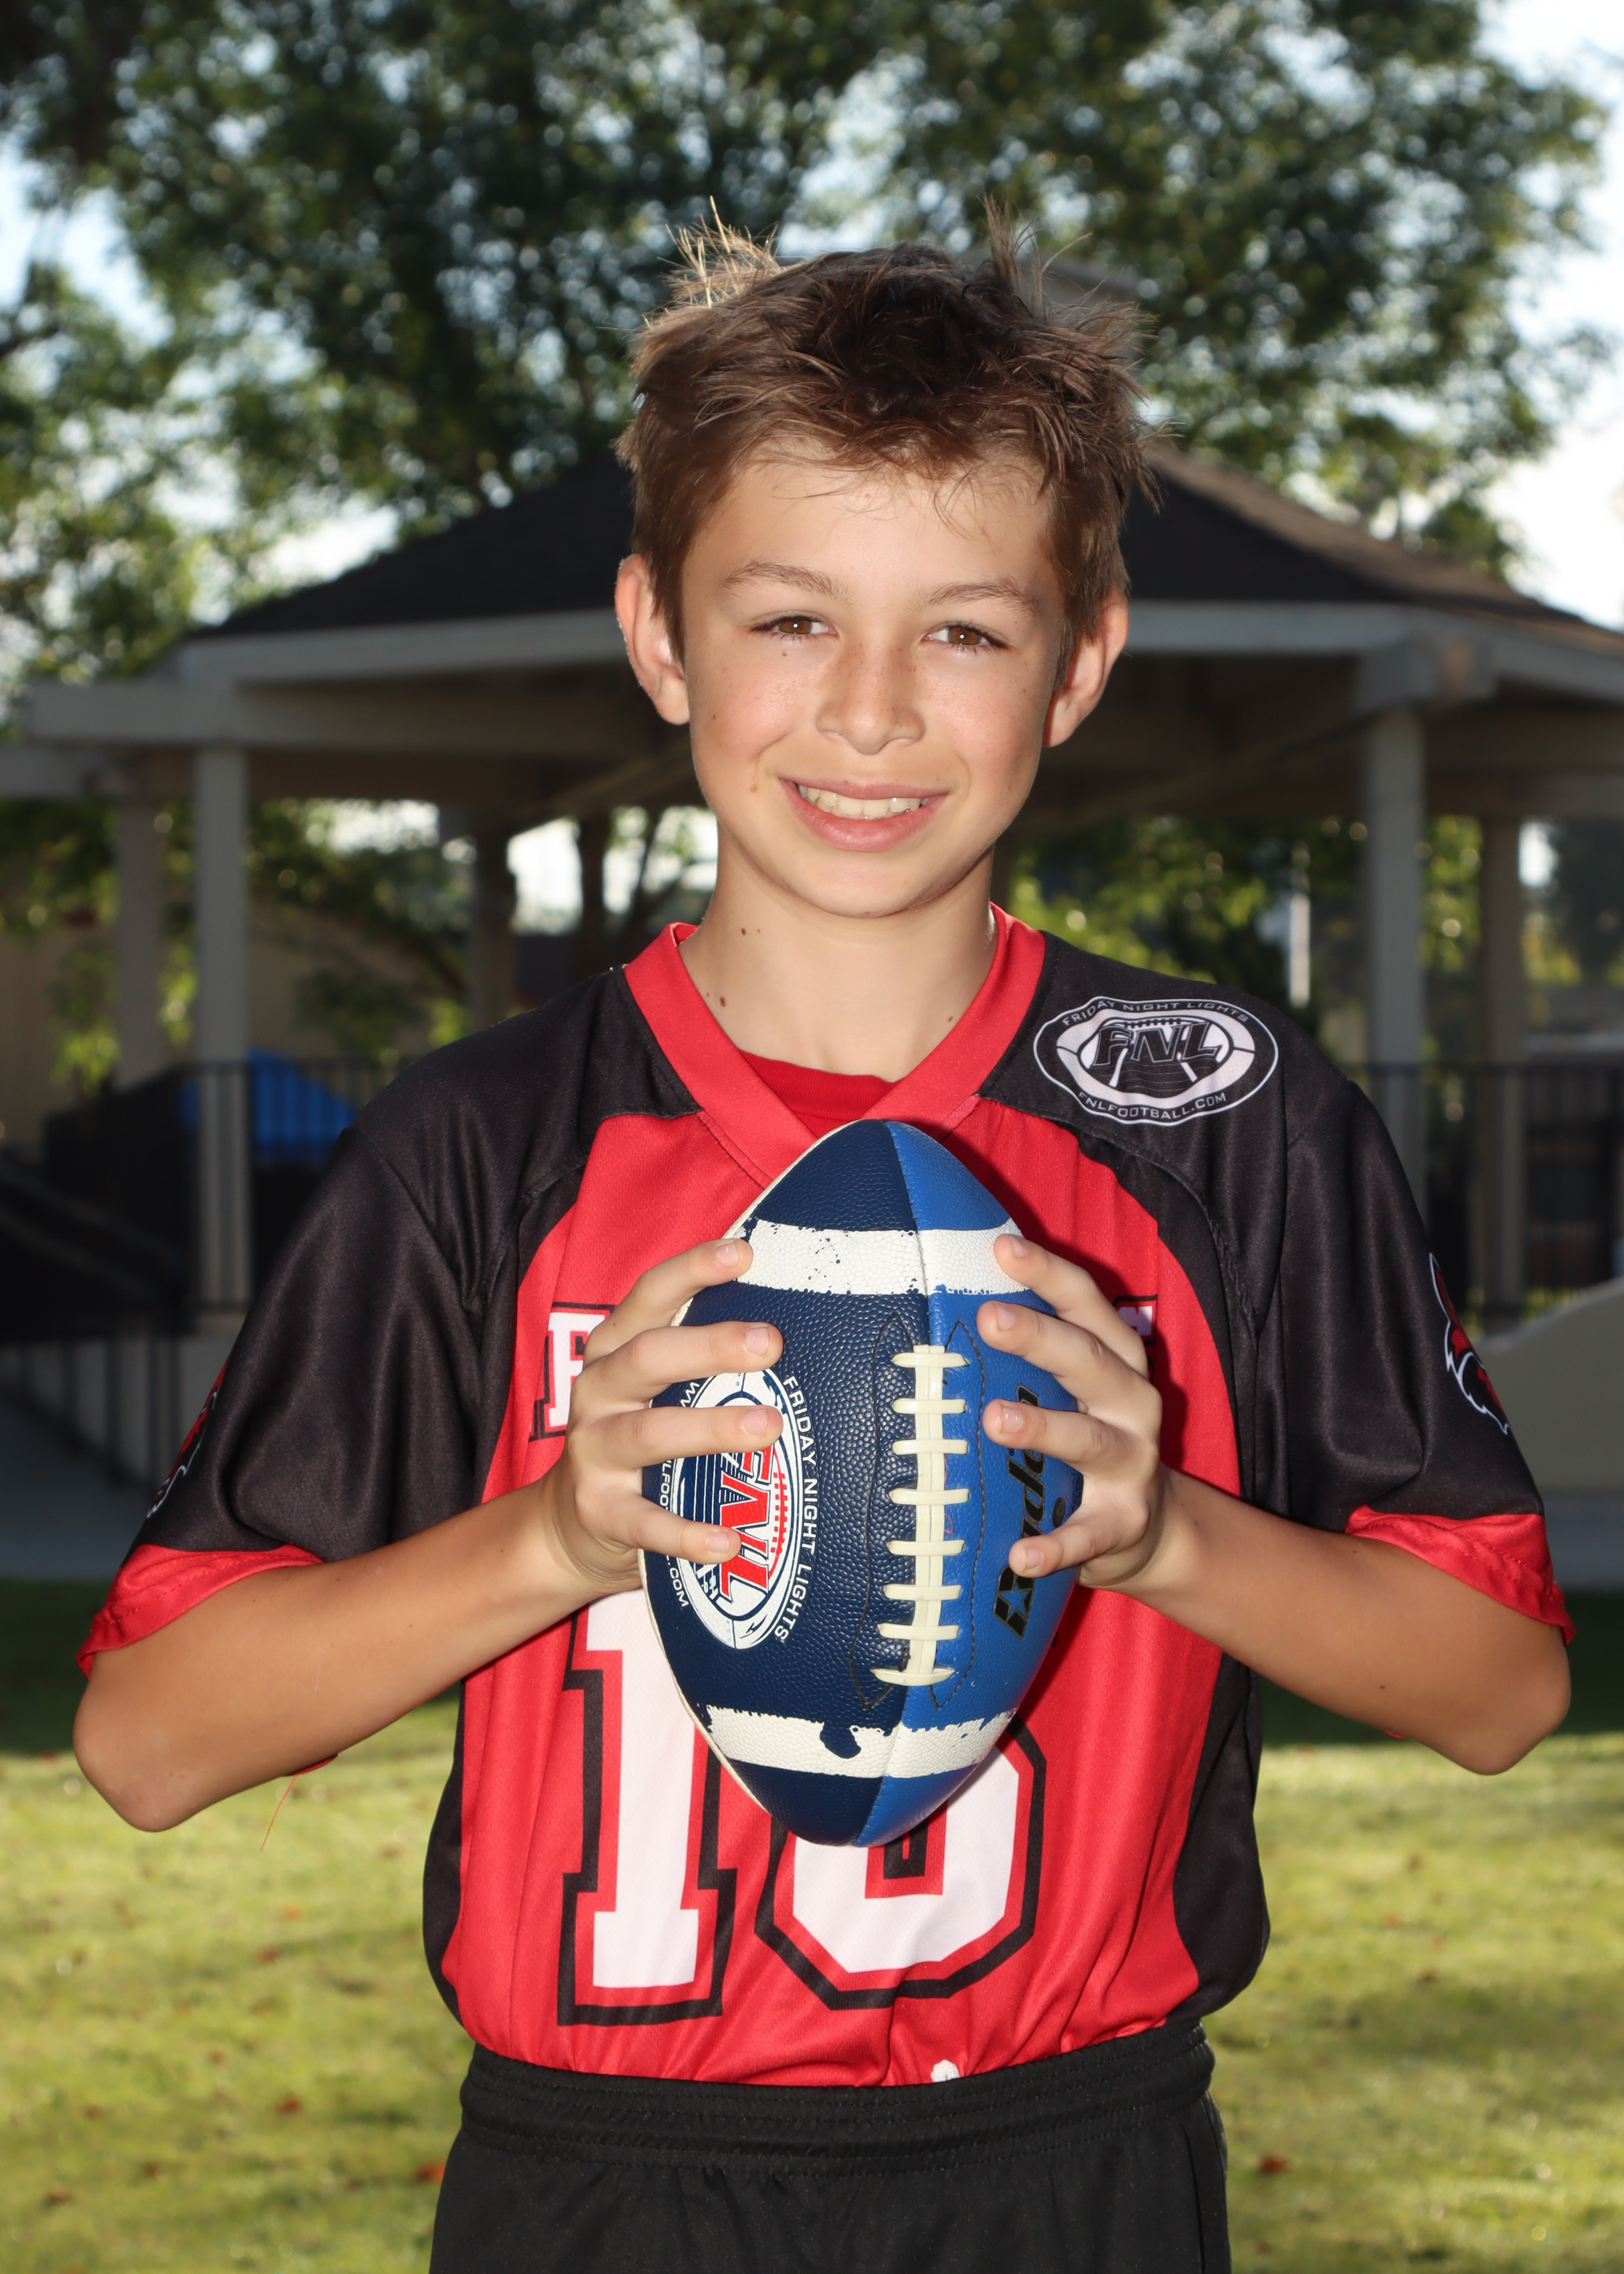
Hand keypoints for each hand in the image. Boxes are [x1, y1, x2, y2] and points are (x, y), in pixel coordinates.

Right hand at [537, 1239, 782, 1595]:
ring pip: (650, 1434)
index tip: (745, 1253)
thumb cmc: (633, 1438)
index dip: (692, 1270)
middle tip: (770, 1343)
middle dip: (710, 1346)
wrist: (565, 1525)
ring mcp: (594, 1453)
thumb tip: (787, 1327)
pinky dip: (688, 1534)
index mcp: (614, 1350)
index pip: (650, 1296)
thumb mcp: (650, 1388)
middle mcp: (599, 1393)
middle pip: (648, 1357)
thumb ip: (697, 1358)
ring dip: (710, 1429)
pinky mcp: (600, 1511)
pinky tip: (730, 1541)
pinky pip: (646, 1523)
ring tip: (768, 1426)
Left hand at [977, 1235, 1169, 1588]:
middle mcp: (1131, 1402)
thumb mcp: (1070, 1390)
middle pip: (1088, 1361)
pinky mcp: (1124, 1523)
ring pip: (1089, 1440)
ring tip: (994, 1420)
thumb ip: (1027, 1355)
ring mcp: (1133, 1464)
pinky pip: (1087, 1535)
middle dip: (1039, 1337)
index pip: (1085, 1304)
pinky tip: (1020, 1555)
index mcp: (1114, 1358)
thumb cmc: (1085, 1438)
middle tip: (989, 1319)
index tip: (1001, 1247)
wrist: (1149, 1527)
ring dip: (1043, 1429)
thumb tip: (942, 1303)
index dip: (1047, 1273)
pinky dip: (1055, 1547)